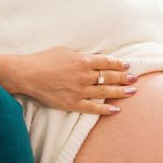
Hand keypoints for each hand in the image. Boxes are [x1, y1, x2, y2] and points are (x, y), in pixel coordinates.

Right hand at [0, 48, 135, 115]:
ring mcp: (79, 90)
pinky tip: (116, 110)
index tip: (127, 66)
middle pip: (110, 77)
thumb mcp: (65, 51)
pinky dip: (105, 109)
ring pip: (105, 91)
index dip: (119, 64)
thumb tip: (94, 59)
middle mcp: (85, 75)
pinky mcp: (72, 103)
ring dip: (120, 92)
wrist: (28, 74)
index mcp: (83, 60)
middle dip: (124, 78)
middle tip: (135, 79)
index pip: (107, 62)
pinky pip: (93, 108)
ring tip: (132, 92)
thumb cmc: (44, 59)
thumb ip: (81, 56)